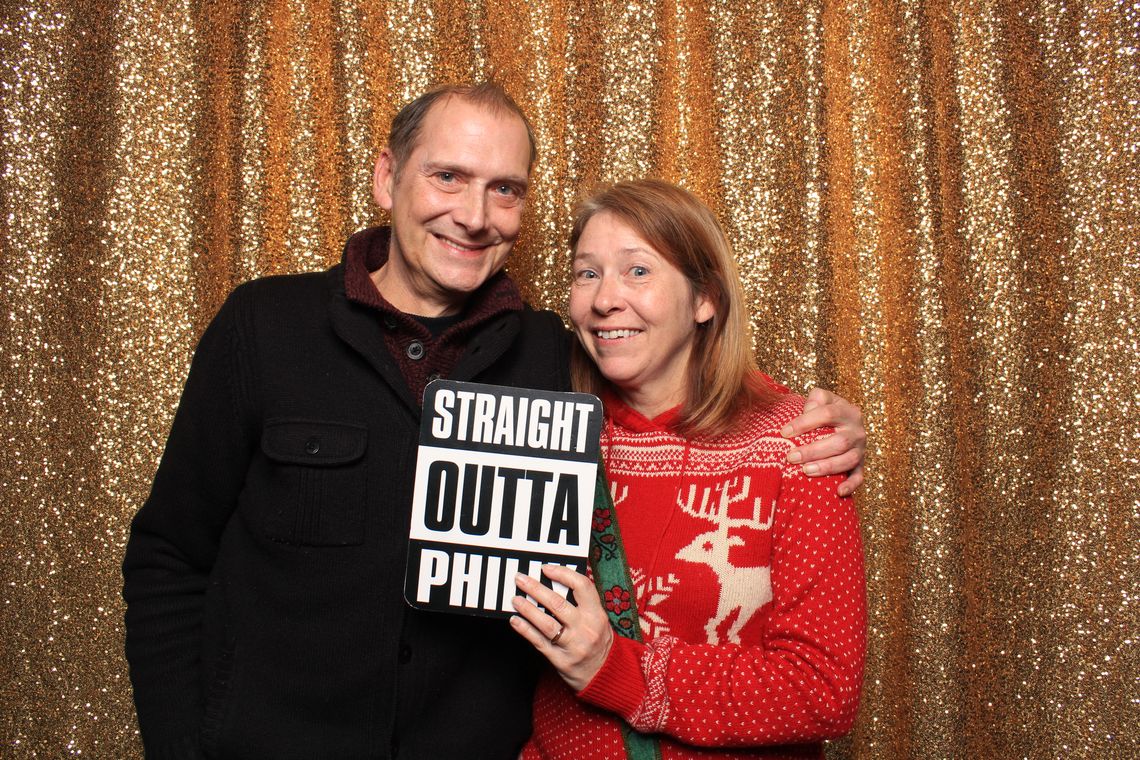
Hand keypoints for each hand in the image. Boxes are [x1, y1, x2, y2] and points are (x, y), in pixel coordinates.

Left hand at [510, 566, 613, 691]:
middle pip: (558, 604)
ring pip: (546, 624)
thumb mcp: (599, 619)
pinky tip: (515, 621)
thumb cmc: (599, 641)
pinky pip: (539, 642)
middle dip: (536, 589)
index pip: (581, 586)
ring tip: (515, 599)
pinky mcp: (560, 660)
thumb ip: (584, 601)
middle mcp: (585, 629)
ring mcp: (572, 646)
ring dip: (527, 609)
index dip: (562, 574)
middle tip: (521, 579)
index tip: (545, 568)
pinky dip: (525, 630)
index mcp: (597, 614)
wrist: (606, 674)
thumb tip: (562, 577)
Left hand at [781, 387, 865, 496]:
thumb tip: (807, 410)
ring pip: (848, 460)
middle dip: (813, 451)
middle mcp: (857, 431)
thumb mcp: (822, 399)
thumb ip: (816, 398)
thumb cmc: (826, 412)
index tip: (784, 432)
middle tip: (791, 457)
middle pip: (839, 441)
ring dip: (827, 467)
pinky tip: (838, 491)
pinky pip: (859, 477)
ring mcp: (860, 449)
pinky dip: (850, 485)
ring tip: (805, 471)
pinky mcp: (860, 465)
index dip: (805, 422)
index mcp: (847, 412)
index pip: (827, 414)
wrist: (844, 423)